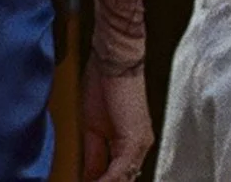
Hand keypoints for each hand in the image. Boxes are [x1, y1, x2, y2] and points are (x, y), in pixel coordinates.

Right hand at [81, 62, 151, 181]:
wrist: (116, 60)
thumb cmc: (105, 82)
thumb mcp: (92, 125)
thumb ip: (93, 152)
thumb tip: (89, 174)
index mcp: (131, 143)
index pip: (117, 174)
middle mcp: (141, 146)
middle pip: (124, 178)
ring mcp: (140, 144)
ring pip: (124, 178)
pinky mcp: (135, 140)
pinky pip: (122, 170)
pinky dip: (107, 181)